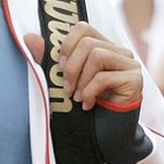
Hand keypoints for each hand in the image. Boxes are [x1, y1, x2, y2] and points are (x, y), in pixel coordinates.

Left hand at [25, 22, 143, 110]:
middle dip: (72, 68)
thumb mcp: (64, 79)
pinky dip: (90, 92)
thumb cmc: (85, 104)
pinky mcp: (135, 79)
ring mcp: (130, 64)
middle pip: (88, 43)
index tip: (61, 67)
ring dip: (81, 81)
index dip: (67, 45)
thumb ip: (48, 59)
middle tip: (68, 89)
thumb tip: (29, 37)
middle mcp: (119, 52)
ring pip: (97, 56)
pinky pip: (104, 77)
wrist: (106, 135)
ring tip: (78, 98)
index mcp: (103, 47)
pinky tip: (88, 105)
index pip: (83, 28)